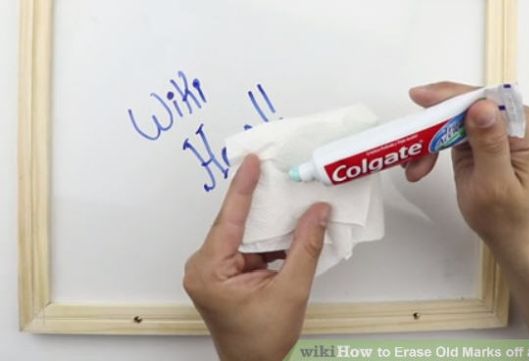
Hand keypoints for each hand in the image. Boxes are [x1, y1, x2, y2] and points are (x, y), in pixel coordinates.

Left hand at [183, 154, 330, 360]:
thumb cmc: (262, 340)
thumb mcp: (291, 291)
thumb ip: (305, 248)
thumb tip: (317, 213)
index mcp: (209, 271)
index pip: (228, 220)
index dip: (243, 188)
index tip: (252, 162)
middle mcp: (204, 267)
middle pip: (235, 223)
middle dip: (258, 200)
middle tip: (274, 169)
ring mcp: (214, 269)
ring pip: (244, 233)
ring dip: (267, 220)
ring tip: (287, 195)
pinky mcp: (226, 272)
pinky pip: (248, 245)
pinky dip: (268, 238)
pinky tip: (287, 225)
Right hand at [405, 82, 528, 246]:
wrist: (509, 234)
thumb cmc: (506, 217)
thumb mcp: (495, 183)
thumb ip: (490, 144)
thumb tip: (482, 107)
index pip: (490, 101)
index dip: (455, 96)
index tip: (422, 97)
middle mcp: (518, 125)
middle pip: (470, 106)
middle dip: (436, 124)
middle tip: (411, 140)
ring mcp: (499, 130)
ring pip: (456, 118)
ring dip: (431, 138)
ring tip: (414, 166)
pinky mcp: (483, 137)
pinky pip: (453, 130)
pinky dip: (434, 145)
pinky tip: (421, 164)